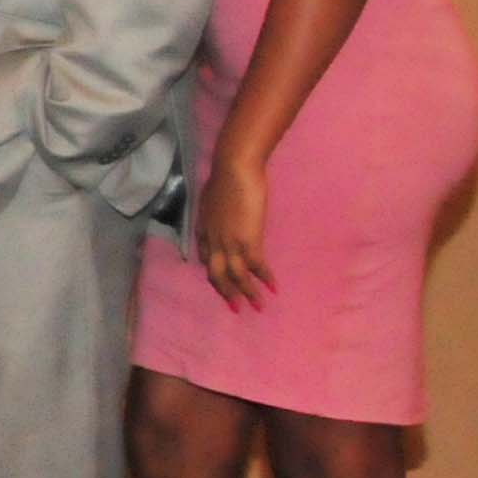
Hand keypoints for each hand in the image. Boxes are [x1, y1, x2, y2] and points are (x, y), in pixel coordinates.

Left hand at [196, 155, 273, 309]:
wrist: (234, 169)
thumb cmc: (225, 177)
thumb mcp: (213, 197)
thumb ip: (216, 209)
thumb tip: (222, 208)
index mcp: (204, 229)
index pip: (206, 258)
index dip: (215, 272)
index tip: (223, 282)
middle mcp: (213, 240)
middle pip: (216, 274)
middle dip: (226, 293)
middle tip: (236, 308)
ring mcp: (229, 242)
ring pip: (235, 276)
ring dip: (247, 294)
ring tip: (258, 307)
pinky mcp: (248, 240)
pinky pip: (256, 267)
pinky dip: (265, 279)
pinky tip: (273, 288)